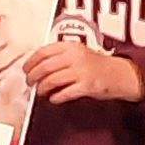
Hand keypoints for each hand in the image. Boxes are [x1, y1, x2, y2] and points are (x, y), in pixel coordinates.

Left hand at [26, 41, 141, 105]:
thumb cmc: (95, 64)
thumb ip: (59, 56)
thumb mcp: (77, 53)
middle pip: (44, 67)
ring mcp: (81, 71)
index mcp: (70, 46)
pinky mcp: (87, 86)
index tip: (26, 70)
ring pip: (52, 81)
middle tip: (30, 83)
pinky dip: (56, 98)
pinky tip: (54, 99)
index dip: (30, 62)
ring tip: (41, 92)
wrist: (119, 73)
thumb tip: (35, 67)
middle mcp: (75, 56)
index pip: (43, 52)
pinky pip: (65, 93)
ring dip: (42, 88)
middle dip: (33, 77)